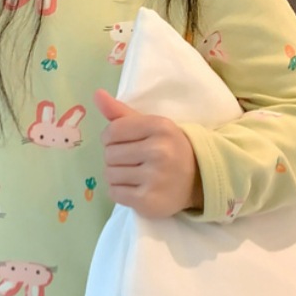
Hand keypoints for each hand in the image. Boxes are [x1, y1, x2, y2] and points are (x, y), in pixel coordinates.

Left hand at [93, 89, 202, 217]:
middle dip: (114, 158)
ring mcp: (155, 178)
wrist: (198, 180)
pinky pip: (114, 193)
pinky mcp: (148, 201)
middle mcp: (159, 151)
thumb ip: (121, 112)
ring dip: (116, 175)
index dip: (110, 138)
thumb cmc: (168, 148)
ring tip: (133, 174)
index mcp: (160, 127)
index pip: (112, 131)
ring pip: (109, 174)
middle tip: (132, 161)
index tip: (123, 142)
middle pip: (109, 154)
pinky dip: (119, 191)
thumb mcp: (150, 126)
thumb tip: (97, 94)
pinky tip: (134, 188)